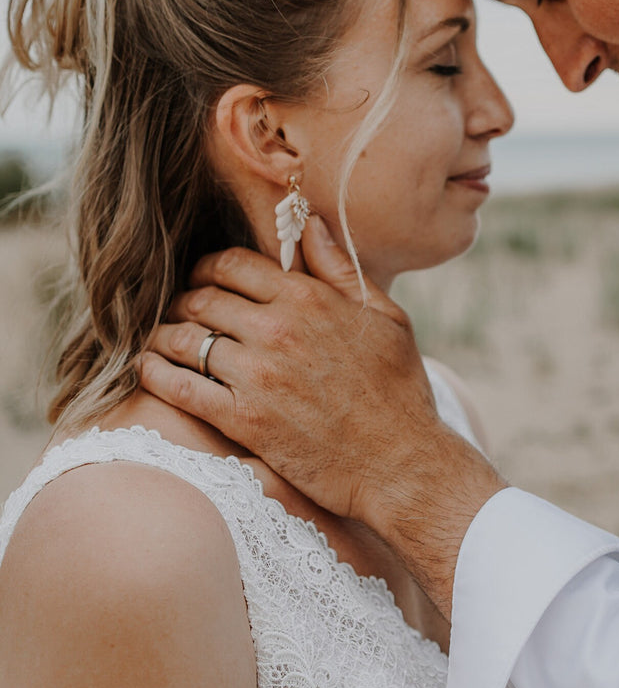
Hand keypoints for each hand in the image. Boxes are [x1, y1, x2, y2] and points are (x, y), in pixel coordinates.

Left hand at [138, 218, 503, 614]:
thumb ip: (340, 270)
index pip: (233, 265)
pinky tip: (148, 370)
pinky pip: (180, 388)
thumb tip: (310, 224)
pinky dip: (156, 374)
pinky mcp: (244, 420)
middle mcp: (277, 330)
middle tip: (178, 312)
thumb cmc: (399, 391)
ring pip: (185, 340)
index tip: (203, 279)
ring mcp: (257, 376)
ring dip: (164, 335)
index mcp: (309, 299)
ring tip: (160, 340)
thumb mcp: (386, 317)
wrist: (402, 464)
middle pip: (202, 299)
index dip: (208, 268)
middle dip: (183, 301)